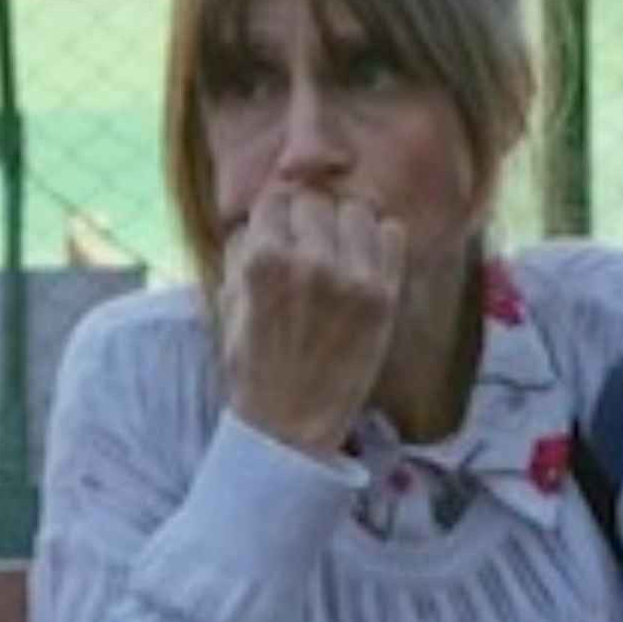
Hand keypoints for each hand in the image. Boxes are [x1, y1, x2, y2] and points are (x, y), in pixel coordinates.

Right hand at [218, 184, 404, 457]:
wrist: (290, 423)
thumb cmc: (254, 363)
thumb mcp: (229, 300)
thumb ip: (244, 249)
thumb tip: (263, 211)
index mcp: (262, 262)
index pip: (276, 198)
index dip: (278, 214)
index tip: (282, 228)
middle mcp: (308, 262)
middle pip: (316, 201)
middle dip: (310, 219)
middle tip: (310, 245)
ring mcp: (351, 278)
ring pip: (356, 211)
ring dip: (346, 225)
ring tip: (340, 251)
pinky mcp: (383, 296)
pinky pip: (393, 234)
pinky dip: (381, 239)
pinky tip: (366, 260)